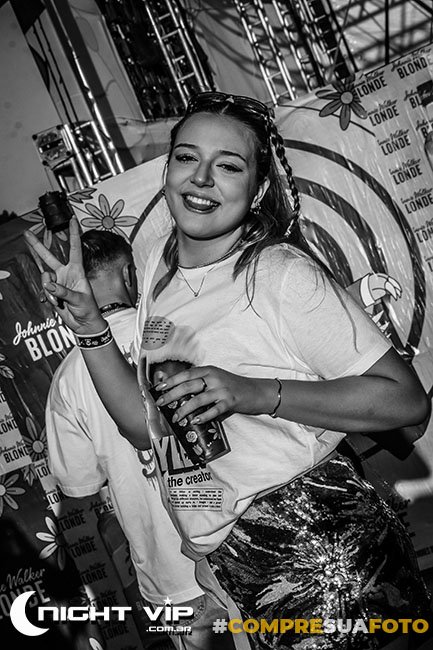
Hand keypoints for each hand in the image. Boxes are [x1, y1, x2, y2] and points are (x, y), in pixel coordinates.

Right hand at [24, 217, 104, 334]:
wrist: (83, 323)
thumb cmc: (88, 309)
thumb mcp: (79, 300)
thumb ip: (64, 292)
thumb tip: (50, 285)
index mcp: (77, 271)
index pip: (75, 248)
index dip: (73, 234)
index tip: (72, 219)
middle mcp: (66, 273)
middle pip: (49, 256)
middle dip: (37, 245)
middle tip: (26, 233)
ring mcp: (58, 282)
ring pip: (44, 277)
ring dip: (49, 290)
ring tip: (59, 301)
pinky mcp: (52, 291)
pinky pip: (44, 289)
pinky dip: (48, 297)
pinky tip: (56, 304)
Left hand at [153, 365, 267, 424]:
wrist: (256, 391)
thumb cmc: (233, 386)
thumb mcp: (216, 379)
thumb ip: (200, 383)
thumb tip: (178, 393)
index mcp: (209, 371)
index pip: (186, 374)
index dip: (171, 380)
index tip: (158, 387)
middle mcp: (214, 378)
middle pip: (188, 386)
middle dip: (172, 395)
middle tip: (161, 403)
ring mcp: (222, 389)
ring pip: (198, 399)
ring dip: (184, 409)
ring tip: (176, 417)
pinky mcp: (230, 401)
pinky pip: (214, 410)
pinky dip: (203, 416)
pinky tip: (195, 421)